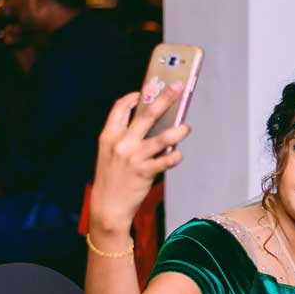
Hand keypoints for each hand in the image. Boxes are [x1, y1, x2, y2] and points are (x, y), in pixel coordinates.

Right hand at [89, 82, 189, 236]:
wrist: (107, 206)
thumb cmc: (111, 178)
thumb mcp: (109, 153)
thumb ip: (124, 138)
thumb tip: (150, 124)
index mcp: (108, 136)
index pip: (119, 108)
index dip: (133, 97)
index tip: (144, 91)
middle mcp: (121, 143)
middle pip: (146, 115)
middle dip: (164, 98)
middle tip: (178, 88)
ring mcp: (133, 157)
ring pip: (162, 138)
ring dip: (178, 131)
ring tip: (187, 127)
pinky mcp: (145, 172)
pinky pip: (166, 160)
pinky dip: (175, 156)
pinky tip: (178, 154)